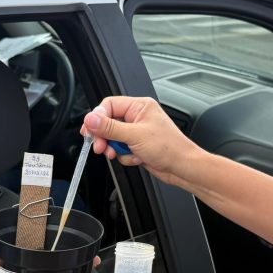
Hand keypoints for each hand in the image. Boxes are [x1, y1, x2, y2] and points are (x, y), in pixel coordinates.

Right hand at [81, 96, 201, 186]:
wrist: (182, 167)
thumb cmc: (169, 147)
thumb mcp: (134, 135)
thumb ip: (110, 127)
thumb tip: (90, 119)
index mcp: (139, 106)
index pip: (109, 105)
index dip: (97, 118)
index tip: (90, 131)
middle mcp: (137, 117)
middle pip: (108, 123)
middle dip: (104, 137)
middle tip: (99, 147)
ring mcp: (137, 132)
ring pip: (113, 138)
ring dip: (115, 148)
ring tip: (121, 154)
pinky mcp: (137, 146)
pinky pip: (121, 149)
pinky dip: (125, 156)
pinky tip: (136, 158)